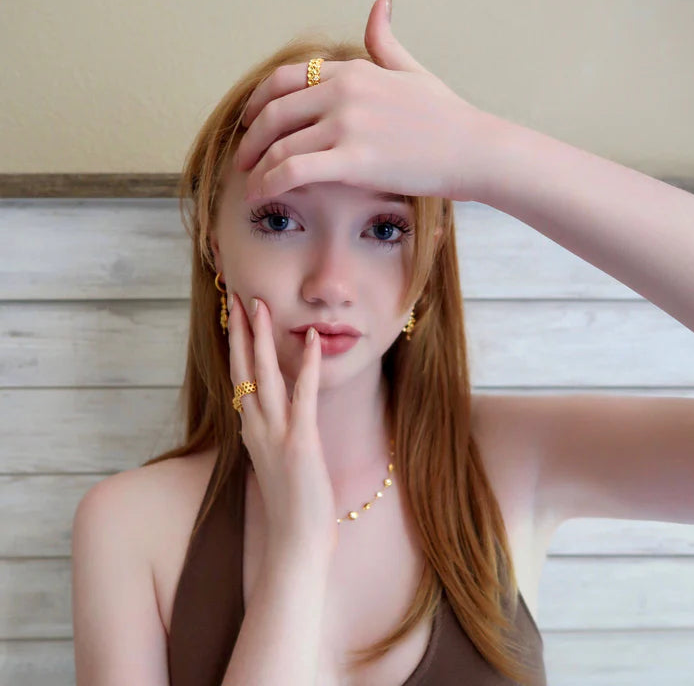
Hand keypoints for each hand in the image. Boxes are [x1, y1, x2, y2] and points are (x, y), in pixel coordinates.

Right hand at [227, 294, 337, 557]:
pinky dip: (307, 367)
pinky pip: (303, 397)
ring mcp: (276, 434)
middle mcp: (256, 428)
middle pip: (243, 370)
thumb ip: (269, 438)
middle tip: (238, 297)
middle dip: (241, 332)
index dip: (236, 347)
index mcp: (251, 431)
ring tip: (261, 306)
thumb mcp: (275, 463)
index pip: (239, 379)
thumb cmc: (289, 508)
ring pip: (264, 376)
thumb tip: (269, 419)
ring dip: (262, 339)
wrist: (293, 545)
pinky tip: (311, 341)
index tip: (234, 319)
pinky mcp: (300, 443)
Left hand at [234, 0, 509, 203]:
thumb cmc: (446, 117)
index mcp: (352, 70)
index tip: (250, 125)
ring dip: (257, 168)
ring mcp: (347, 124)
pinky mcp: (353, 160)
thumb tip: (380, 4)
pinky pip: (294, 170)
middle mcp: (343, 92)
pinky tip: (262, 197)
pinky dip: (270, 184)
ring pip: (280, 144)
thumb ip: (385, 41)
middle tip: (242, 160)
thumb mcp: (412, 70)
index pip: (284, 80)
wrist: (473, 149)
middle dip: (250, 139)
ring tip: (251, 185)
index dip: (258, 104)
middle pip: (274, 112)